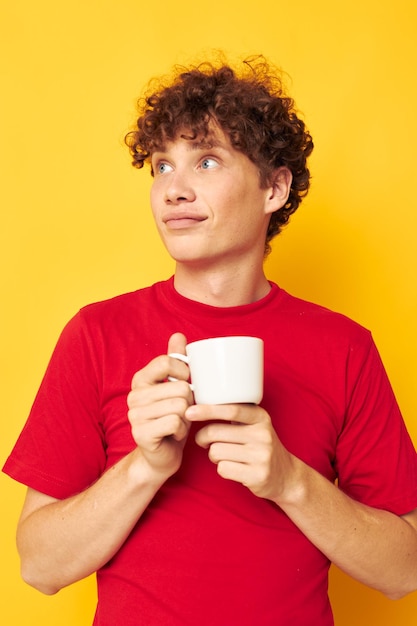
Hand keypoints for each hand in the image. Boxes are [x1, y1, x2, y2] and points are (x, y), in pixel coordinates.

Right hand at [127, 333, 193, 478]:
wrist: (161, 455)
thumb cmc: (172, 417)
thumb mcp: (175, 387)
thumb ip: (176, 360)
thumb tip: (178, 335)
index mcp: (141, 379)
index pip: (167, 362)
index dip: (184, 373)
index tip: (183, 385)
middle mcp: (134, 395)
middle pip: (180, 387)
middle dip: (188, 402)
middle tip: (180, 412)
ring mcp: (134, 415)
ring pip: (180, 405)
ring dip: (186, 418)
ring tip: (177, 423)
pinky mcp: (141, 433)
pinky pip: (175, 422)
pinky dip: (182, 430)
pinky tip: (174, 434)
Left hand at [185, 403, 295, 501]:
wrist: (286, 475)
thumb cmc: (260, 446)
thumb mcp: (254, 425)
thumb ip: (234, 414)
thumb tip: (199, 406)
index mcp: (260, 417)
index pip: (230, 410)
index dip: (207, 410)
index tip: (189, 412)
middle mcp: (263, 434)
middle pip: (215, 433)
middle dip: (203, 438)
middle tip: (204, 441)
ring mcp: (261, 455)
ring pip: (216, 451)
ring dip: (214, 455)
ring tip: (225, 455)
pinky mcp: (258, 475)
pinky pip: (223, 468)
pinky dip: (222, 468)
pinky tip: (234, 467)